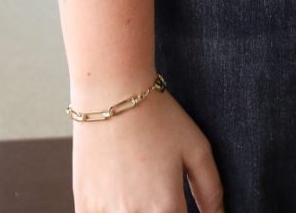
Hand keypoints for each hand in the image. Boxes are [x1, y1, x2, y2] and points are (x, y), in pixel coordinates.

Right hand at [71, 89, 223, 212]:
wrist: (112, 95)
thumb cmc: (158, 118)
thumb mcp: (197, 149)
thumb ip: (211, 190)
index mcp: (165, 206)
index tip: (180, 204)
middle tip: (161, 191)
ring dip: (138, 211)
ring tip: (144, 188)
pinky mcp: (84, 206)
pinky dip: (113, 211)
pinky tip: (122, 195)